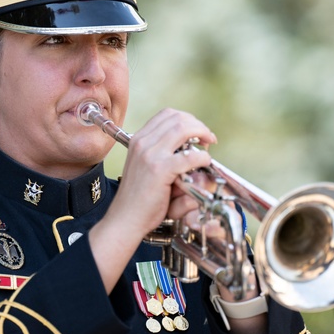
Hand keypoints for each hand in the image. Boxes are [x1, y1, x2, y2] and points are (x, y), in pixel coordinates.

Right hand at [89, 108, 216, 291]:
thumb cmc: (138, 198)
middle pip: (178, 118)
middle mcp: (143, 142)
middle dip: (198, 125)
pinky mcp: (160, 170)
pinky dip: (202, 157)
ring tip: (208, 148)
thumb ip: (162, 154)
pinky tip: (203, 164)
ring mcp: (150, 154)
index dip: (187, 120)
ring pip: (183, 129)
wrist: (125, 218)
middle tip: (207, 140)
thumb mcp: (145, 168)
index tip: (197, 133)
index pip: (167, 114)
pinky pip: (189, 156)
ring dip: (202, 135)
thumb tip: (189, 148)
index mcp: (138, 139)